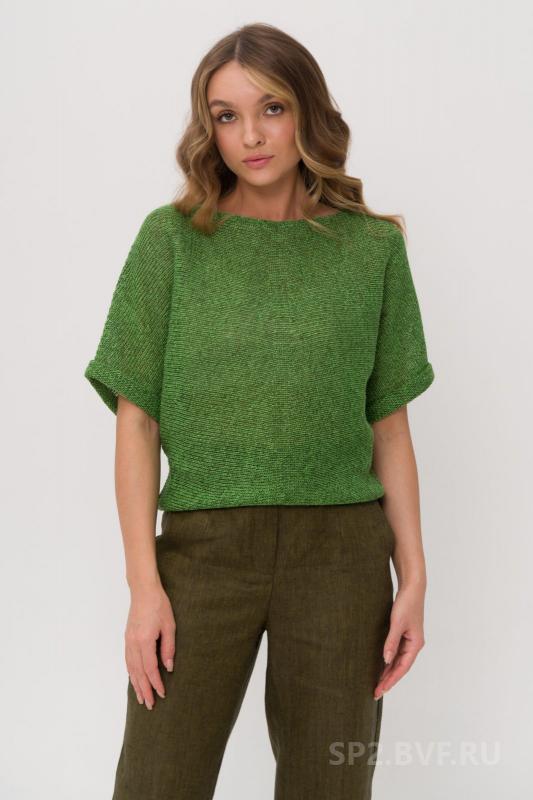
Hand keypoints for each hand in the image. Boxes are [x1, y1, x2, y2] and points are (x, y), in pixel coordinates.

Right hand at [124, 582, 175, 709]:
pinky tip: (134, 679)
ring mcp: (128, 641)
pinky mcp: (127, 638)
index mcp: (144, 640)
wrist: (143, 590)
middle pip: (138, 672)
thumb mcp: (169, 625)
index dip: (156, 683)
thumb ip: (169, 648)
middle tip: (150, 705)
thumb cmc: (159, 605)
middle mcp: (133, 643)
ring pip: (131, 668)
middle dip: (145, 689)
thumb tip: (169, 667)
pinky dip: (131, 673)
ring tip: (141, 698)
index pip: (150, 668)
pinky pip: (128, 660)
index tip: (162, 694)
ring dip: (136, 684)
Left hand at [374, 582, 425, 698]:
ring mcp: (409, 640)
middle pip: (400, 667)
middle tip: (376, 692)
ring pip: (398, 661)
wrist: (412, 588)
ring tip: (377, 683)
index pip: (402, 668)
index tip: (381, 690)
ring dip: (388, 672)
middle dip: (388, 680)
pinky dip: (389, 661)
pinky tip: (381, 665)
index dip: (391, 680)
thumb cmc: (406, 604)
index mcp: (415, 645)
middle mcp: (414, 645)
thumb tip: (385, 660)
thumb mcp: (397, 623)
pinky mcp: (404, 634)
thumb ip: (391, 642)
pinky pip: (396, 652)